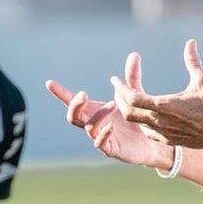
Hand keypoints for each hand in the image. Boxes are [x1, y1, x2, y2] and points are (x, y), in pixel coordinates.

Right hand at [45, 52, 171, 168]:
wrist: (153, 142)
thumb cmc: (138, 119)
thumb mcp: (135, 95)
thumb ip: (132, 77)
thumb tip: (135, 54)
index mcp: (95, 110)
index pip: (73, 101)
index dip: (60, 93)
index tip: (49, 82)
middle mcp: (94, 123)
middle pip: (73, 116)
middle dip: (74, 105)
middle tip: (84, 94)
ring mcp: (100, 137)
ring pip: (89, 127)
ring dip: (98, 115)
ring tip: (114, 104)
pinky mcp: (111, 149)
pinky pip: (100, 144)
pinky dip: (103, 134)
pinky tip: (111, 126)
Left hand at [110, 39, 202, 151]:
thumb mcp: (202, 81)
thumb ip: (193, 61)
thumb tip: (191, 42)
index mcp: (164, 106)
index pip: (132, 98)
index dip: (121, 88)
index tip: (115, 79)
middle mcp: (160, 121)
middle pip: (128, 112)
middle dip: (120, 99)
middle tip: (118, 88)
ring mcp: (162, 132)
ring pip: (136, 122)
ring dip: (129, 110)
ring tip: (127, 98)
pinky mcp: (167, 139)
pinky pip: (146, 131)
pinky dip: (140, 121)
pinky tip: (143, 113)